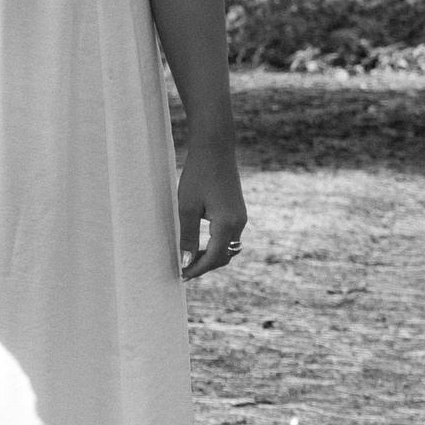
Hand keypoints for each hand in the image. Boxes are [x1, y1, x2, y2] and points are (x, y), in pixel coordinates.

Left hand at [178, 139, 245, 278]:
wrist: (215, 148)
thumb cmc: (198, 175)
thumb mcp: (187, 207)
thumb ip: (188, 236)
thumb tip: (187, 259)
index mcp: (228, 224)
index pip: (214, 258)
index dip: (198, 269)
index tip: (182, 275)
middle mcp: (239, 223)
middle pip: (225, 256)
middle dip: (206, 266)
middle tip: (185, 271)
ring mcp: (241, 216)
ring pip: (228, 247)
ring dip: (212, 257)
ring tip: (190, 260)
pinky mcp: (238, 210)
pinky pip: (229, 236)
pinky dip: (216, 245)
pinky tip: (200, 244)